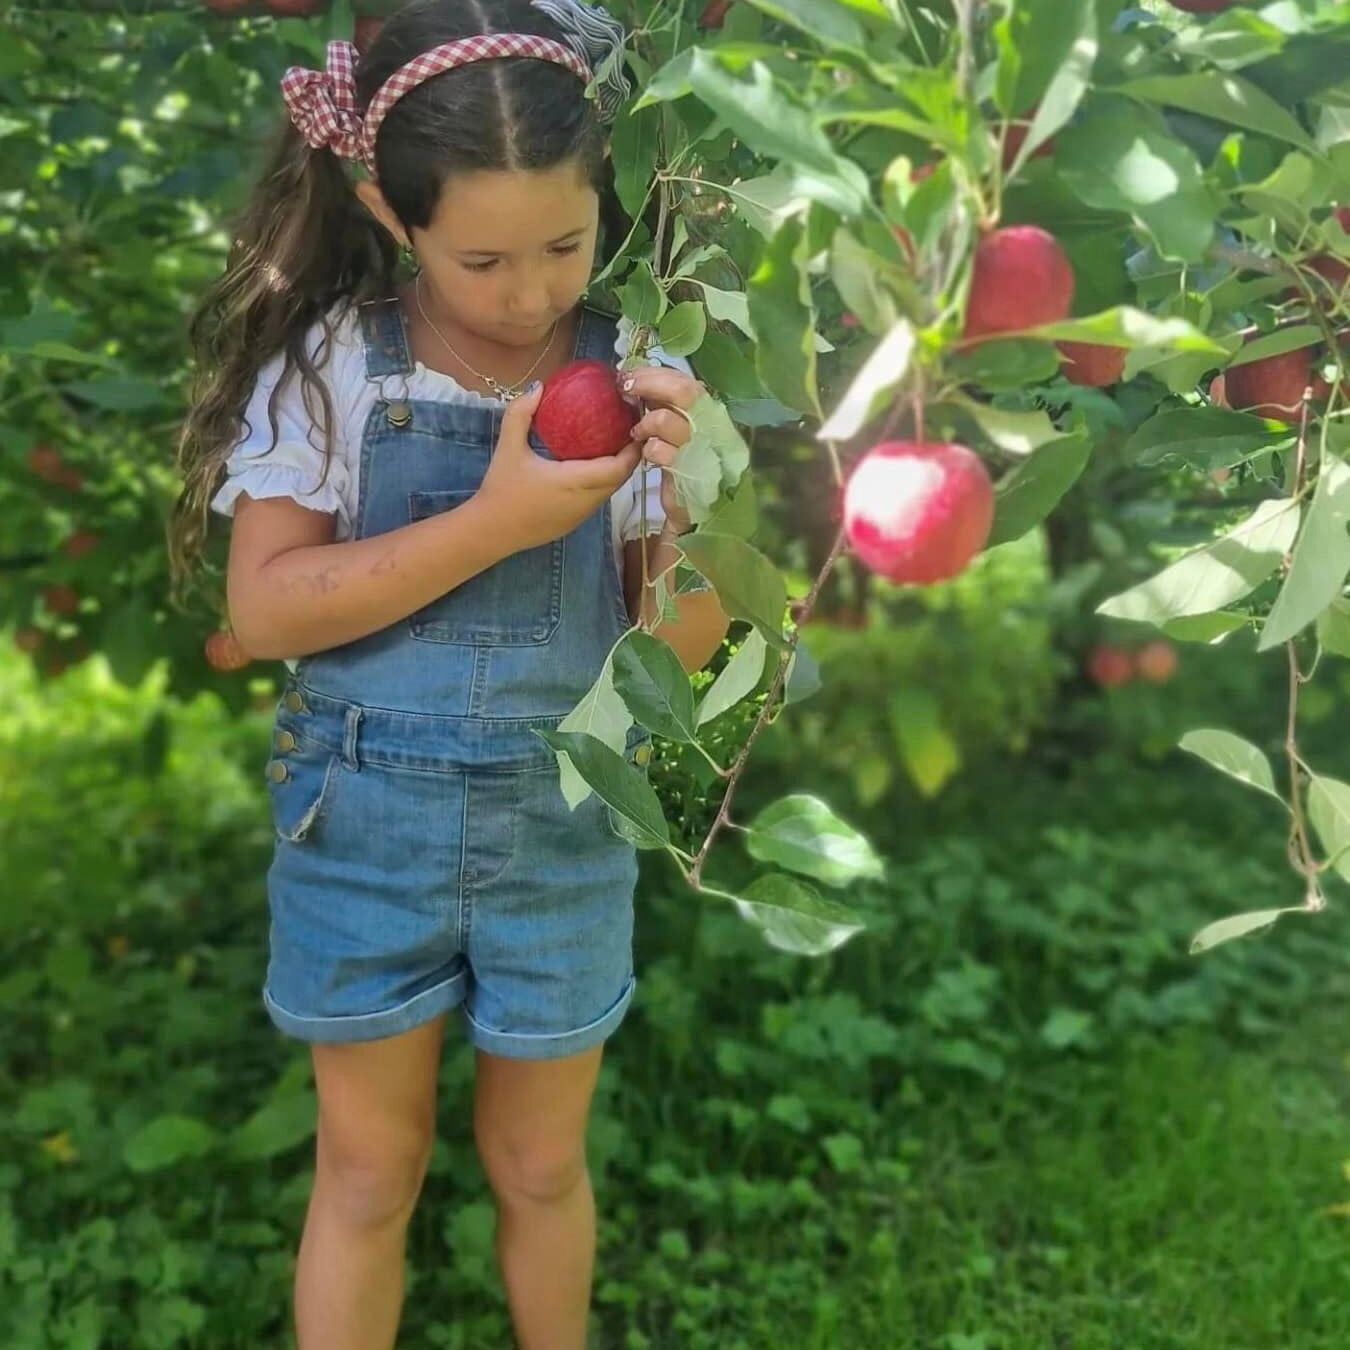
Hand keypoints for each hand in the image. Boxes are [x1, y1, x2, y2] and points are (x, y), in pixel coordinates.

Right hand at [477, 383, 642, 553]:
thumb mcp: (508, 448)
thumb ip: (521, 414)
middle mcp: (585, 501)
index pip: (618, 468)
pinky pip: (597, 498)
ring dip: (616, 470)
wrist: (490, 532)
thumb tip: (538, 387)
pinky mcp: (574, 522)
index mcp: (574, 482)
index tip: (635, 426)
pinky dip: (602, 481)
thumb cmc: (501, 490)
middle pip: (620, 479)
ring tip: (613, 444)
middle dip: (628, 456)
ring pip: (610, 491)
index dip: (632, 449)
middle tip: (627, 430)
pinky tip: (591, 465)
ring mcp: (581, 515)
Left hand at [620, 365, 705, 533]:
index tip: (629, 374)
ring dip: (645, 422)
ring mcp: (703, 448)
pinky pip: (662, 451)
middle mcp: (710, 425)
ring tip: (637, 432)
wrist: (695, 506)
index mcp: (708, 411)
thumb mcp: (676, 429)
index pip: (685, 381)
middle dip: (649, 384)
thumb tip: (636, 379)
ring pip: (667, 419)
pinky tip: (646, 454)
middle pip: (684, 392)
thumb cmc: (684, 464)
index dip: (656, 374)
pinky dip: (649, 449)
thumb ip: (665, 405)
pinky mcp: (691, 471)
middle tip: (625, 388)